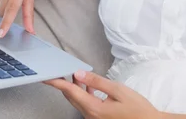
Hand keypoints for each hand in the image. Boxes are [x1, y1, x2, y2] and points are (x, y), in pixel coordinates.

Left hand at [44, 70, 161, 118]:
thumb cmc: (137, 109)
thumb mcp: (118, 90)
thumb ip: (97, 81)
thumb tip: (79, 74)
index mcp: (94, 108)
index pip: (70, 92)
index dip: (58, 82)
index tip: (47, 77)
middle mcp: (90, 116)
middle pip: (71, 97)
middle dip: (63, 84)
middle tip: (58, 71)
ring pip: (78, 101)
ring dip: (74, 88)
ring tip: (72, 74)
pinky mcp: (99, 118)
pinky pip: (86, 104)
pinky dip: (83, 93)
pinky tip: (87, 85)